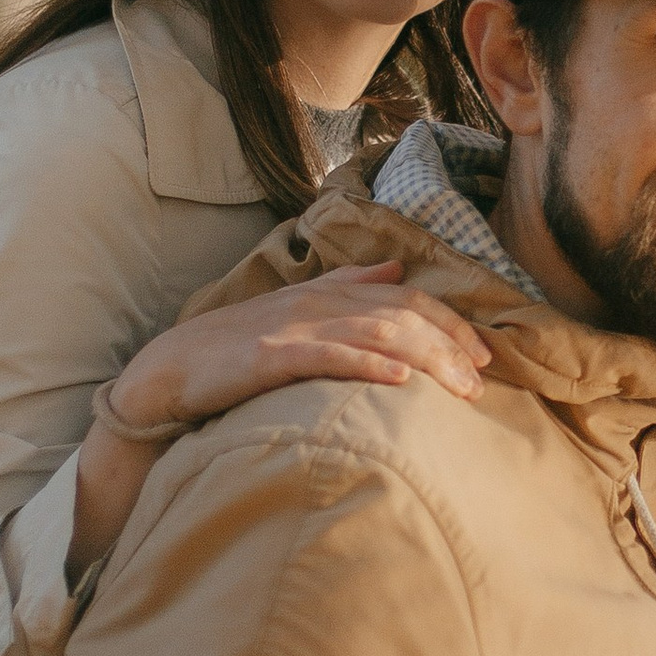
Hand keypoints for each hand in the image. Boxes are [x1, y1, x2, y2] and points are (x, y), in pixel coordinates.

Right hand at [69, 269, 492, 577]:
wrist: (171, 368)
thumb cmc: (237, 346)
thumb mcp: (298, 308)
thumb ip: (347, 286)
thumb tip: (394, 269)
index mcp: (328, 293)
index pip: (405, 302)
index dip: (449, 324)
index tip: (484, 354)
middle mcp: (318, 304)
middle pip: (400, 317)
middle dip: (449, 346)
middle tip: (482, 380)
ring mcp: (295, 329)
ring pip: (376, 335)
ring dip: (425, 359)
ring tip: (459, 386)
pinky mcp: (271, 357)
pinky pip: (328, 358)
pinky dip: (368, 366)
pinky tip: (399, 381)